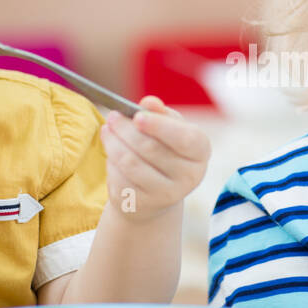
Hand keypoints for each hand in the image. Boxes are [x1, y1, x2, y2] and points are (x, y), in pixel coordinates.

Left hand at [99, 95, 210, 220]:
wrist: (157, 191)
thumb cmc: (165, 149)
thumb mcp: (168, 128)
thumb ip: (160, 113)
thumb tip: (148, 102)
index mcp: (200, 151)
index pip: (184, 139)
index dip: (160, 126)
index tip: (137, 116)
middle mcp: (190, 176)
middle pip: (151, 148)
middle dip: (126, 130)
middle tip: (112, 116)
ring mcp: (167, 195)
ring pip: (131, 163)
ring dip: (113, 143)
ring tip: (107, 130)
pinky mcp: (144, 205)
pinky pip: (119, 179)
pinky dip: (111, 162)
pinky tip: (111, 153)